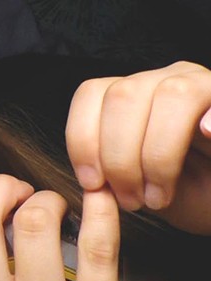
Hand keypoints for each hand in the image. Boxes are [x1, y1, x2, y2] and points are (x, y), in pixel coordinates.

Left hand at [67, 61, 210, 233]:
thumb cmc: (179, 191)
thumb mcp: (134, 182)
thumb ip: (108, 168)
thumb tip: (91, 178)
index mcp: (130, 93)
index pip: (92, 93)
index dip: (83, 138)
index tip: (92, 183)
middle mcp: (164, 79)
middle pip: (124, 95)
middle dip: (119, 156)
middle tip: (130, 200)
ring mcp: (204, 85)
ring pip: (172, 94)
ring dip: (159, 154)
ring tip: (159, 197)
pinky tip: (207, 133)